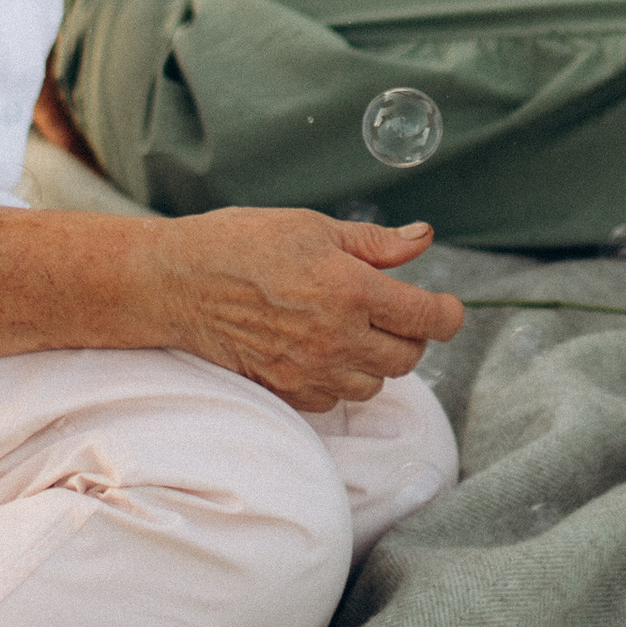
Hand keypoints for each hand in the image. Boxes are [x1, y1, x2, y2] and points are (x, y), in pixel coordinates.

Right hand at [140, 211, 465, 410]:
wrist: (177, 282)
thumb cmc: (242, 243)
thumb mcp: (313, 227)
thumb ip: (376, 242)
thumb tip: (423, 237)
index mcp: (352, 289)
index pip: (428, 318)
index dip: (448, 313)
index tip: (445, 307)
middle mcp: (337, 338)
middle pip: (408, 358)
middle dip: (410, 335)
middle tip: (392, 312)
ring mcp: (311, 371)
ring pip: (374, 384)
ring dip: (375, 362)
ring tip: (352, 331)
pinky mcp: (287, 392)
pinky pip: (335, 400)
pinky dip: (339, 380)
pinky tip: (322, 351)